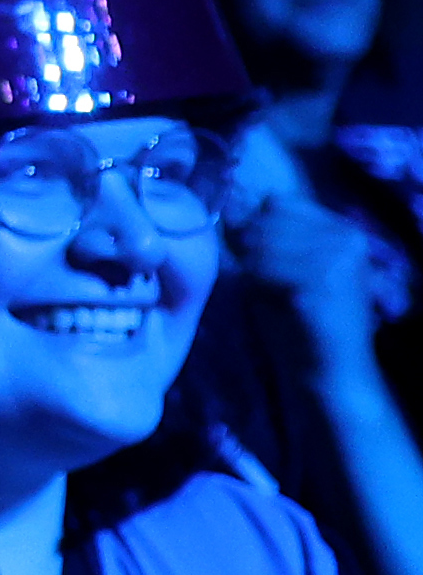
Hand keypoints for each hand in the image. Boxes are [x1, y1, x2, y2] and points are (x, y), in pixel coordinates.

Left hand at [228, 142, 403, 379]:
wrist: (329, 373)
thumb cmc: (298, 324)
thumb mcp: (280, 270)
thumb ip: (262, 238)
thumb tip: (227, 204)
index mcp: (343, 229)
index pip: (279, 201)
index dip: (256, 226)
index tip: (257, 259)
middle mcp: (348, 235)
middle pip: (267, 217)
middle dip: (253, 249)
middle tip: (267, 283)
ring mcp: (341, 254)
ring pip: (262, 242)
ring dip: (254, 271)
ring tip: (276, 296)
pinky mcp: (327, 277)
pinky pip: (264, 266)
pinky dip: (258, 286)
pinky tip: (282, 305)